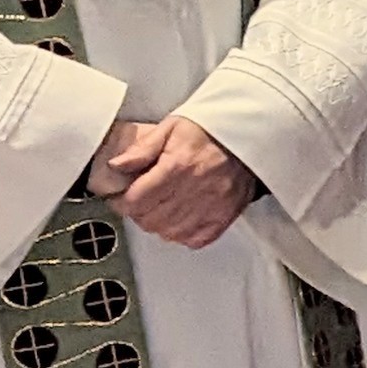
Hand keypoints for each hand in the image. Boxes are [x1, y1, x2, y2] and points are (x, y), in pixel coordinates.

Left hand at [86, 115, 261, 248]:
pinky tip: (179, 221)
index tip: (120, 197)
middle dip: (138, 213)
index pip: (137, 200)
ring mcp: (212, 205)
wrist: (249, 134)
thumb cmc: (210, 130)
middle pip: (151, 220)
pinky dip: (182, 235)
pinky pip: (196, 239)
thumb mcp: (171, 127)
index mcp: (178, 165)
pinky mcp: (225, 215)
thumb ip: (142, 149)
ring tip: (158, 210)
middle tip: (138, 202)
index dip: (121, 202)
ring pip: (170, 233)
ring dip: (158, 225)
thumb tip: (117, 166)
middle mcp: (195, 188)